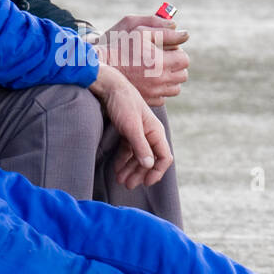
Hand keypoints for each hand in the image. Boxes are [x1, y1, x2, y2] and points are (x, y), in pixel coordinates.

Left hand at [89, 64, 172, 188]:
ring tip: (120, 181)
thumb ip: (140, 147)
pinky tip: (117, 170)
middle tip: (128, 185)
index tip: (146, 183)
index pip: (164, 157)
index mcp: (156, 132)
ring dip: (131, 170)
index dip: (157, 172)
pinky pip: (129, 151)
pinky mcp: (128, 132)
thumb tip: (149, 165)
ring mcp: (139, 133)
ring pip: (139, 157)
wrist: (109, 87)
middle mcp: (150, 134)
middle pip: (150, 160)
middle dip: (140, 174)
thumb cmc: (123, 104)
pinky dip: (124, 161)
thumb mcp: (131, 127)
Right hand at [95, 14, 188, 105]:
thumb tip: (185, 35)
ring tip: (157, 70)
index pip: (184, 59)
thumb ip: (166, 32)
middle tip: (163, 59)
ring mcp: (154, 92)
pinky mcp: (147, 101)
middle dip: (176, 66)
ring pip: (175, 88)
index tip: (167, 50)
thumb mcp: (141, 32)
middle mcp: (160, 80)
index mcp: (161, 61)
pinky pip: (163, 97)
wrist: (101, 67)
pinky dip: (159, 90)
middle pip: (183, 75)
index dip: (177, 52)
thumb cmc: (120, 45)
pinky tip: (149, 81)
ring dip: (170, 79)